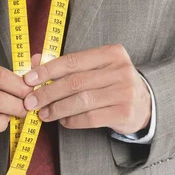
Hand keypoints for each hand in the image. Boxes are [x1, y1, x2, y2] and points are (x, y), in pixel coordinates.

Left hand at [23, 44, 151, 133]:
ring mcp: (124, 92)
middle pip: (74, 82)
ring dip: (57, 109)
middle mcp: (120, 70)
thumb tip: (34, 61)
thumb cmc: (112, 84)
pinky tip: (64, 121)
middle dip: (48, 93)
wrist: (144, 104)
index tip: (29, 80)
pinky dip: (72, 121)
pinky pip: (90, 117)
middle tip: (31, 102)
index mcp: (111, 53)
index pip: (72, 61)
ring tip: (44, 114)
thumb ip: (66, 64)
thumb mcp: (94, 68)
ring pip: (81, 101)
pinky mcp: (125, 112)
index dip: (47, 71)